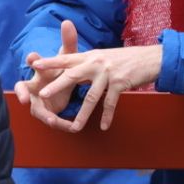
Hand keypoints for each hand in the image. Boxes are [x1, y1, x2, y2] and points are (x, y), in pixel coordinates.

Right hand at [13, 20, 78, 115]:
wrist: (64, 87)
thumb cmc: (62, 70)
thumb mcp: (69, 58)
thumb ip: (68, 42)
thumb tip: (67, 22)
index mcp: (40, 69)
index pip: (33, 61)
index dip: (32, 60)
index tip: (32, 57)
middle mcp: (34, 84)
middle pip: (22, 88)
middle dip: (21, 92)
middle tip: (22, 98)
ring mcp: (36, 100)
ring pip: (35, 108)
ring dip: (42, 114)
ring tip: (50, 119)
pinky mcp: (44, 112)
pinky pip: (50, 119)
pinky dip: (60, 123)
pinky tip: (71, 127)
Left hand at [24, 41, 163, 132]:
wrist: (150, 58)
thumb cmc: (125, 59)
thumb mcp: (103, 57)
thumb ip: (88, 65)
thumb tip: (74, 73)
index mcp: (90, 56)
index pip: (66, 58)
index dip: (50, 62)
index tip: (34, 64)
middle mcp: (96, 63)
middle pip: (72, 76)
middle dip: (56, 86)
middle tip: (41, 96)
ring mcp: (108, 73)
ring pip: (91, 97)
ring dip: (83, 114)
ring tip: (74, 128)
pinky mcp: (120, 83)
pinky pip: (111, 103)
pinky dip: (107, 116)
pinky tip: (104, 127)